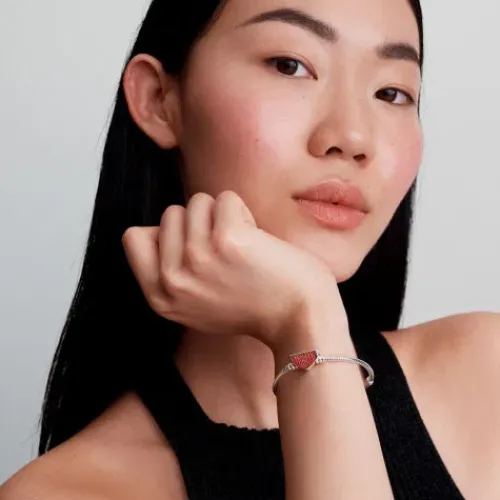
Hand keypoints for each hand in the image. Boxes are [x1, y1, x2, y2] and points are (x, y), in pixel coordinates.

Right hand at [122, 190, 348, 351]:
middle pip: (169, 214)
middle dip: (199, 222)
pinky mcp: (226, 239)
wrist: (299, 321)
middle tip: (226, 252)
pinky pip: (226, 199)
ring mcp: (196, 259)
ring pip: (197, 201)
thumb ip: (172, 274)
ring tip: (243, 246)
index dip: (166, 234)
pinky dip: (243, 212)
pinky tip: (256, 240)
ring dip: (223, 216)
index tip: (195, 248)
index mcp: (160, 297)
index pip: (134, 237)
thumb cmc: (255, 307)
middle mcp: (172, 280)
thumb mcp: (196, 305)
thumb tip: (160, 230)